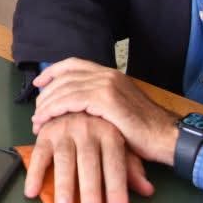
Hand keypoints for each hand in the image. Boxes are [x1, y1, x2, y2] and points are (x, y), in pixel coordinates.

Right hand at [25, 113, 154, 202]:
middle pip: (89, 163)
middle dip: (90, 191)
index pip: (115, 164)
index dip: (116, 190)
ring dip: (63, 185)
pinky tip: (32, 191)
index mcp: (109, 132)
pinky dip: (34, 173)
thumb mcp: (122, 144)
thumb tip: (147, 190)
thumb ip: (132, 168)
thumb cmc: (102, 128)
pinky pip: (39, 154)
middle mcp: (87, 129)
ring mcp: (65, 129)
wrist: (79, 97)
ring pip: (64, 160)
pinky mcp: (46, 132)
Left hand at [31, 58, 179, 165]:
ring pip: (65, 88)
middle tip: (36, 109)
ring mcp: (107, 85)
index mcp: (111, 74)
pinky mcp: (106, 100)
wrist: (167, 137)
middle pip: (65, 76)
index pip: (74, 64)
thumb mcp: (119, 110)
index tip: (39, 83)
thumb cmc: (145, 131)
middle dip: (46, 92)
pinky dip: (54, 110)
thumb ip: (99, 103)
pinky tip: (45, 120)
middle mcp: (108, 75)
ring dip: (46, 104)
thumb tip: (77, 109)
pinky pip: (70, 100)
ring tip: (37, 119)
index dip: (53, 72)